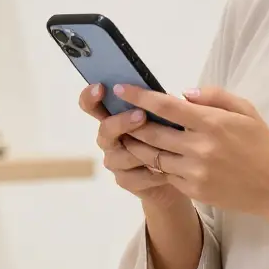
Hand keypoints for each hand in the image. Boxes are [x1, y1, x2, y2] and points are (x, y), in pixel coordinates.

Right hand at [78, 84, 185, 208]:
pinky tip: (167, 170)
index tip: (100, 87)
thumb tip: (166, 93)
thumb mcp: (165, 116)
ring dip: (143, 150)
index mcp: (113, 117)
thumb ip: (158, 104)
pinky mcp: (124, 180)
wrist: (178, 171)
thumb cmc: (168, 136)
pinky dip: (152, 173)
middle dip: (122, 122)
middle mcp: (108, 139)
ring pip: (122, 155)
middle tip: (141, 115)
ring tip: (165, 148)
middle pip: (105, 129)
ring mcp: (114, 161)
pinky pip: (134, 177)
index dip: (91, 97)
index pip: (92, 105)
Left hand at [113, 83, 268, 221]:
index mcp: (212, 123)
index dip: (140, 96)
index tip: (122, 88)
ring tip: (129, 135)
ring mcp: (194, 172)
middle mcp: (200, 148)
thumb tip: (182, 93)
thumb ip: (214, 96)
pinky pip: (165, 174)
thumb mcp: (246, 110)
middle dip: (130, 122)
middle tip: (120, 114)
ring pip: (152, 156)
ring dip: (137, 144)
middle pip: (151, 132)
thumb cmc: (261, 145)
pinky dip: (156, 164)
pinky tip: (153, 156)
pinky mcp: (193, 190)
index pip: (166, 107)